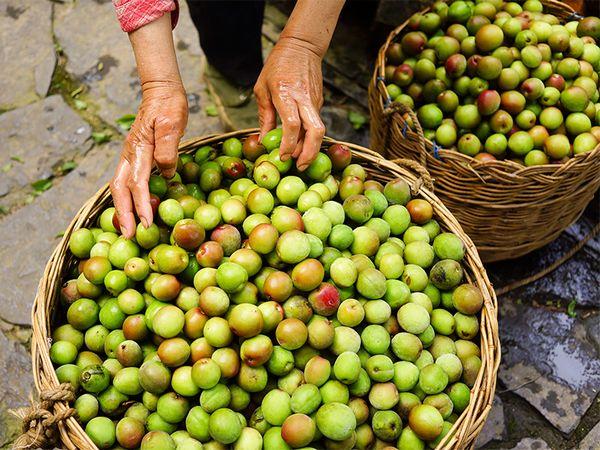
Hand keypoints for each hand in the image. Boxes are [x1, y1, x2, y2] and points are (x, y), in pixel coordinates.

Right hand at [110, 81, 187, 237]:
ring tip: (129, 229)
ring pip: (120, 186)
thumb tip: (166, 173)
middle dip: (124, 214)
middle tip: (129, 237)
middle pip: (119, 189)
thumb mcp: (172, 123)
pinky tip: (134, 210)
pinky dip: (128, 198)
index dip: (141, 205)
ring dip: (123, 209)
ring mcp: (130, 156)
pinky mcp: (135, 157)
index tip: (147, 224)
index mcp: (138, 149)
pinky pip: (127, 181)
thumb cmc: (169, 105)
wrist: (162, 91)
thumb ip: (167, 147)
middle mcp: (129, 155)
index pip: (137, 183)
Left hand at [254, 37, 325, 170]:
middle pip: (315, 131)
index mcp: (286, 94)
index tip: (282, 156)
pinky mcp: (319, 103)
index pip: (292, 124)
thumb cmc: (277, 66)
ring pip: (318, 130)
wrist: (302, 47)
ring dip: (311, 148)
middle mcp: (304, 99)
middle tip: (300, 166)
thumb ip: (265, 116)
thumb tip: (263, 141)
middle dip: (309, 152)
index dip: (288, 144)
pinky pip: (315, 124)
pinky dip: (309, 138)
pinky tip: (301, 145)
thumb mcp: (262, 89)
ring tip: (300, 160)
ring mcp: (314, 101)